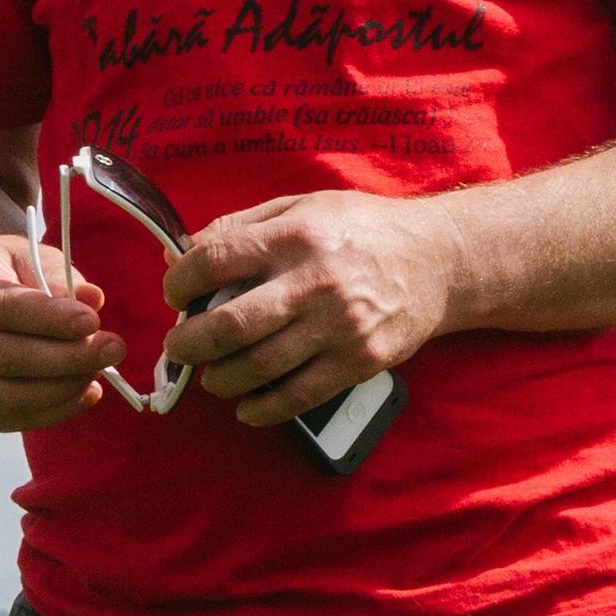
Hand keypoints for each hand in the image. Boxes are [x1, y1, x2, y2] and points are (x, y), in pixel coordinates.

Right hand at [0, 232, 118, 432]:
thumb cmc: (6, 274)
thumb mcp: (27, 257)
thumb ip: (58, 276)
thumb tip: (93, 299)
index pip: (2, 308)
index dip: (50, 318)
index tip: (93, 321)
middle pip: (7, 358)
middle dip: (69, 358)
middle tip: (114, 350)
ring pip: (8, 397)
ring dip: (64, 388)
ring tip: (100, 370)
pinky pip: (9, 420)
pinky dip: (54, 412)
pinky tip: (86, 393)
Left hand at [162, 189, 465, 426]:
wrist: (440, 259)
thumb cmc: (364, 229)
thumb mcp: (303, 207)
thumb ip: (240, 227)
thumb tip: (178, 254)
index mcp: (295, 236)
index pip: (214, 262)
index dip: (179, 284)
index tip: (176, 296)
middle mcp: (315, 282)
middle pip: (228, 326)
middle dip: (187, 344)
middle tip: (179, 348)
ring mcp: (339, 326)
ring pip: (257, 368)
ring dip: (220, 379)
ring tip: (214, 375)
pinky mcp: (359, 360)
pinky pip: (298, 397)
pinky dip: (262, 409)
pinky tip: (247, 405)